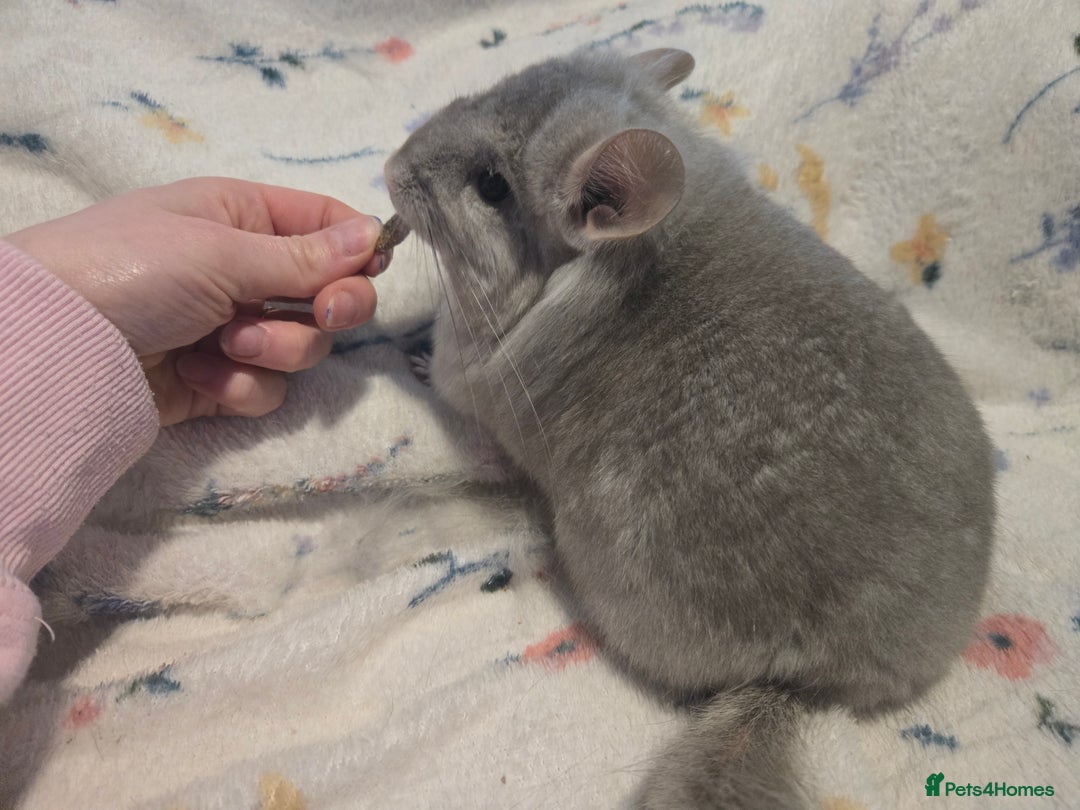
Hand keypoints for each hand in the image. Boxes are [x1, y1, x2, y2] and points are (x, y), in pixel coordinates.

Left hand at [7, 177, 386, 425]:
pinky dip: (240, 384)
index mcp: (242, 216)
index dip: (356, 247)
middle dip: (327, 306)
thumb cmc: (132, 270)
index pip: (324, 222)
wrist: (56, 348)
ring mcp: (234, 327)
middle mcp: (245, 269)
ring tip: (224, 344)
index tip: (371, 269)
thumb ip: (304, 255)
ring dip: (274, 349)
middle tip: (320, 313)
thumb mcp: (220, 250)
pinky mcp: (220, 380)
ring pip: (303, 346)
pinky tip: (198, 374)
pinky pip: (267, 387)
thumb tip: (373, 234)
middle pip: (328, 291)